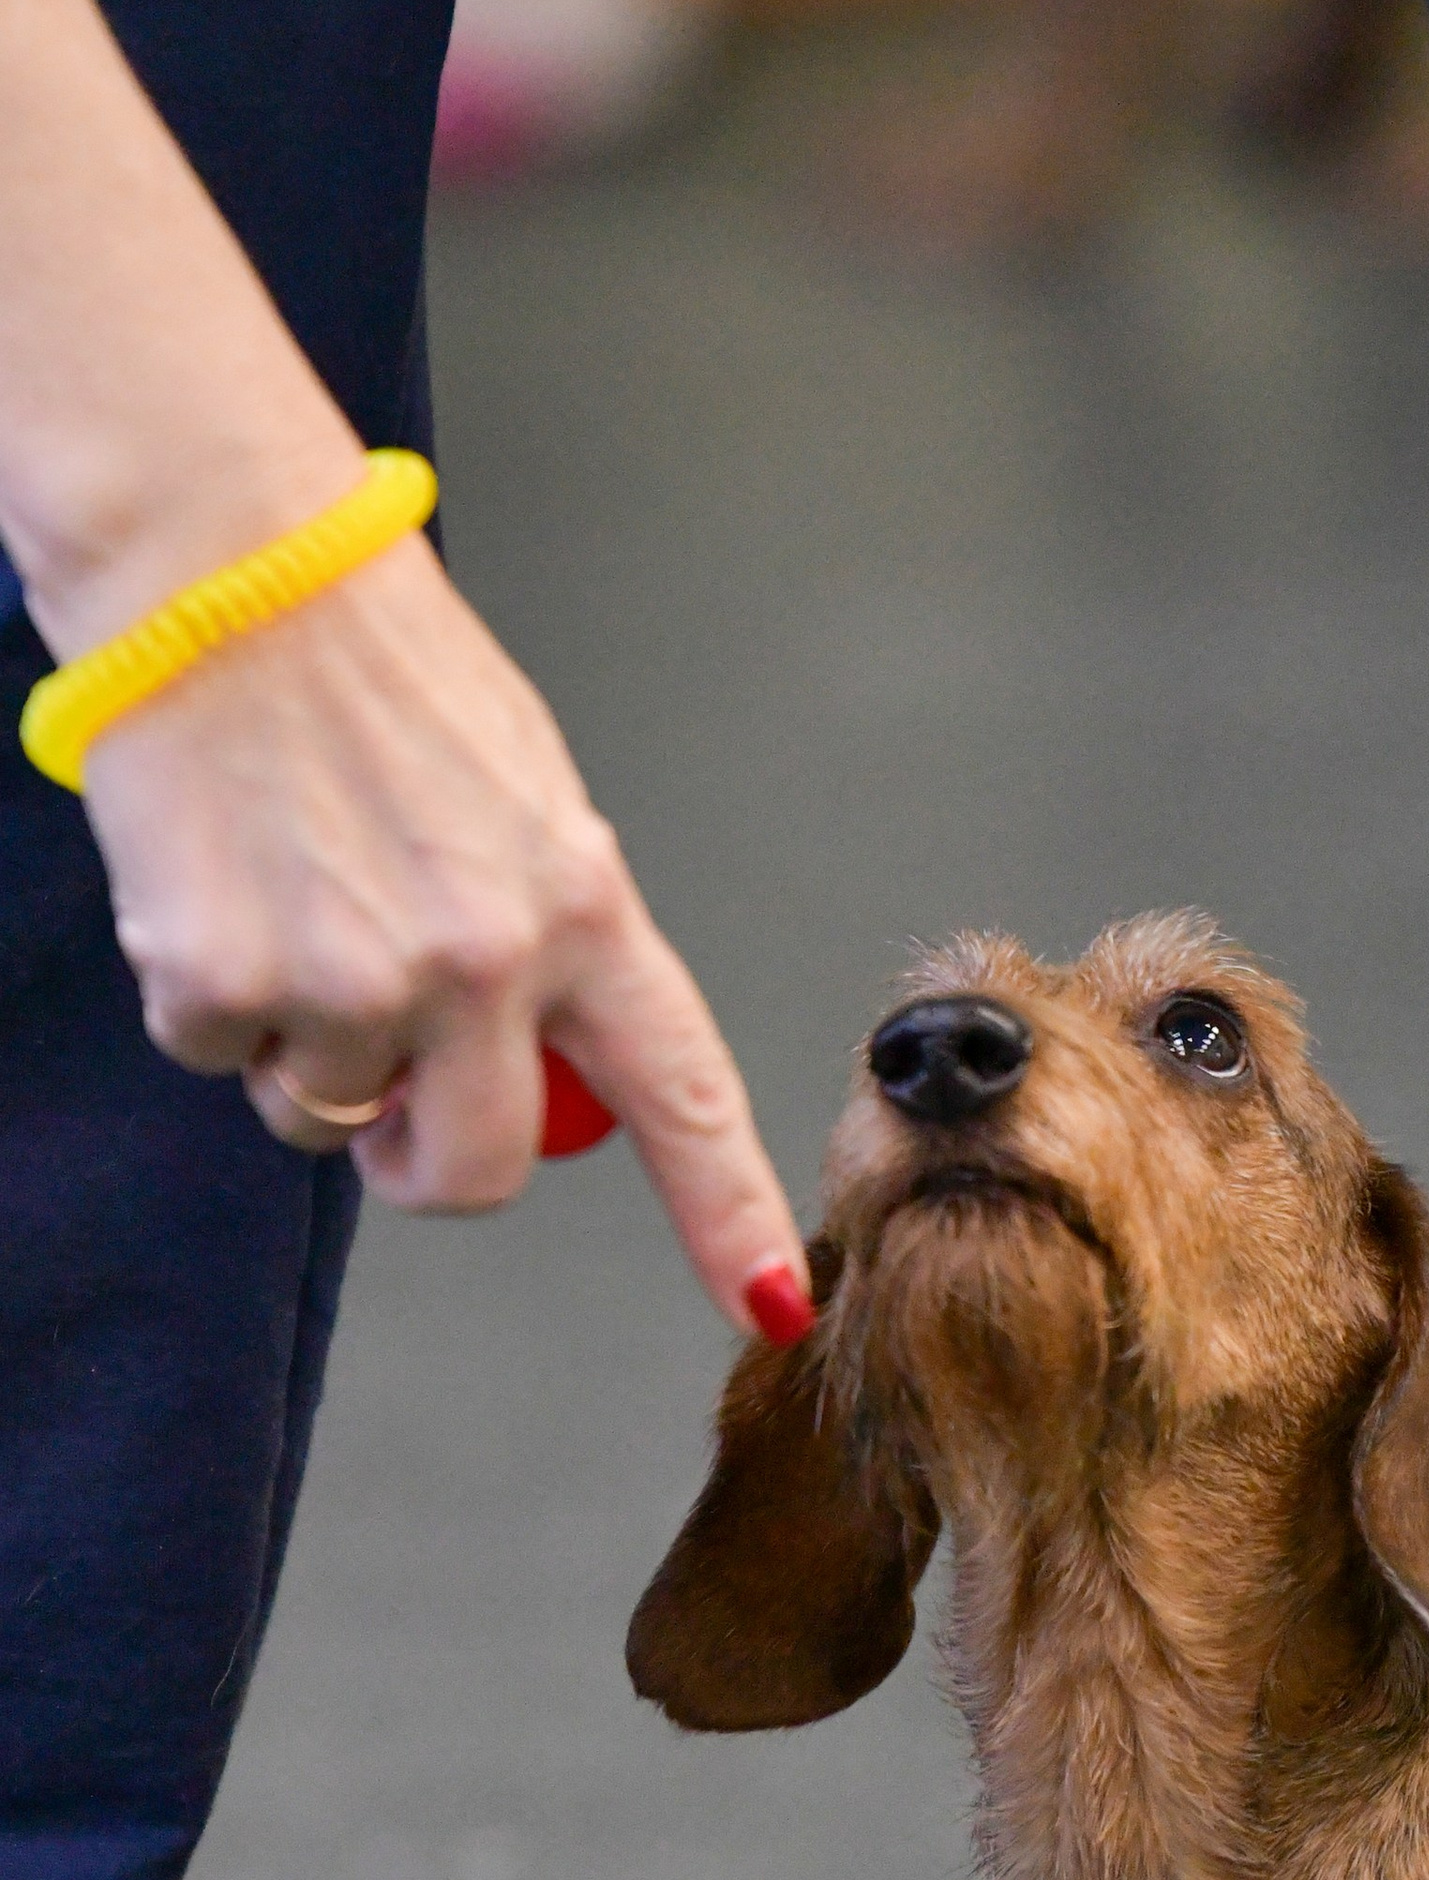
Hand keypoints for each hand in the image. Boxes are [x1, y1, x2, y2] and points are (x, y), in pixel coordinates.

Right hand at [76, 524, 808, 1337]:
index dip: (727, 1211)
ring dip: (299, 1046)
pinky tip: (222, 880)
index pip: (683, 1094)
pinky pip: (217, 1057)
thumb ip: (548, 940)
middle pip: (476, 1169)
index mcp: (583, 907)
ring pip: (325, 1116)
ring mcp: (355, 980)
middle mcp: (484, 959)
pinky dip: (209, 995)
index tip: (768, 1300)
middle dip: (421, 1157)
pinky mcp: (225, 981)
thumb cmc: (375, 674)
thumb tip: (537, 1061)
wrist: (224, 579)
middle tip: (383, 1085)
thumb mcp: (521, 800)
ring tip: (292, 898)